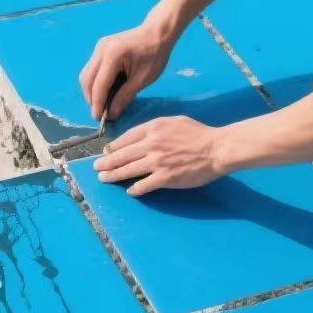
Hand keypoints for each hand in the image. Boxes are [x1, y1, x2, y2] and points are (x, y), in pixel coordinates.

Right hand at [78, 19, 174, 121]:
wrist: (158, 32)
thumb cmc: (155, 54)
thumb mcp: (143, 79)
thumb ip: (125, 97)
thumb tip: (111, 114)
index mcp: (113, 55)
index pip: (99, 85)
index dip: (97, 104)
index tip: (99, 119)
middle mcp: (101, 50)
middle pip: (86, 79)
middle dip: (91, 99)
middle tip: (101, 113)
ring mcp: (99, 48)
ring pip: (86, 74)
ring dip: (92, 91)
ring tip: (104, 103)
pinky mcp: (101, 48)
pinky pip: (92, 69)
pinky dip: (96, 82)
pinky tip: (107, 90)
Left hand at [94, 116, 225, 196]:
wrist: (217, 148)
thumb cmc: (198, 134)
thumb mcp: (174, 121)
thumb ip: (155, 128)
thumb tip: (139, 136)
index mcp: (153, 128)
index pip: (126, 138)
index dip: (113, 147)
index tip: (106, 152)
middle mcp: (151, 144)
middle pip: (122, 155)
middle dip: (106, 162)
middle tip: (96, 167)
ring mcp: (157, 162)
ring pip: (128, 170)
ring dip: (113, 175)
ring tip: (104, 178)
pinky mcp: (164, 178)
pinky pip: (144, 185)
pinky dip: (135, 189)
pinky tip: (130, 191)